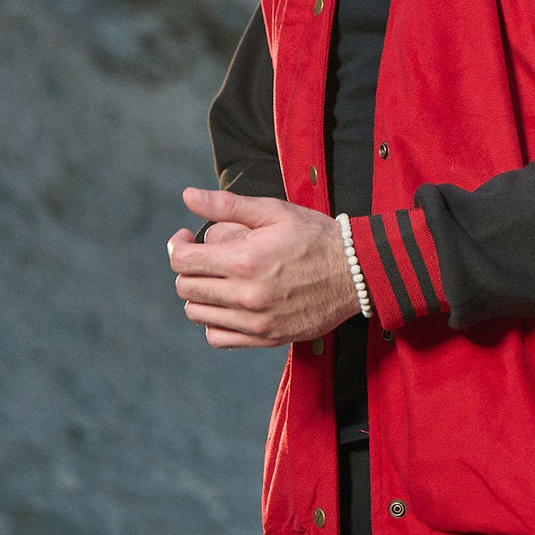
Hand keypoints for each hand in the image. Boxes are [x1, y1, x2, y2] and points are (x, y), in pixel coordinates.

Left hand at [167, 188, 359, 348]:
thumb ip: (228, 205)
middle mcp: (246, 295)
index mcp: (245, 260)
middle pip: (186, 288)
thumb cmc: (316, 237)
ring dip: (200, 295)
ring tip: (220, 279)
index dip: (178, 244)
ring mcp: (256, 321)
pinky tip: (228, 305)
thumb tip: (188, 196)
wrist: (357, 272)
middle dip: (189, 268)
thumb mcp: (275, 212)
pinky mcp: (266, 337)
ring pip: (197, 314)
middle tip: (205, 256)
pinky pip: (218, 338)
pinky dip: (214, 322)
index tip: (187, 237)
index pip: (183, 260)